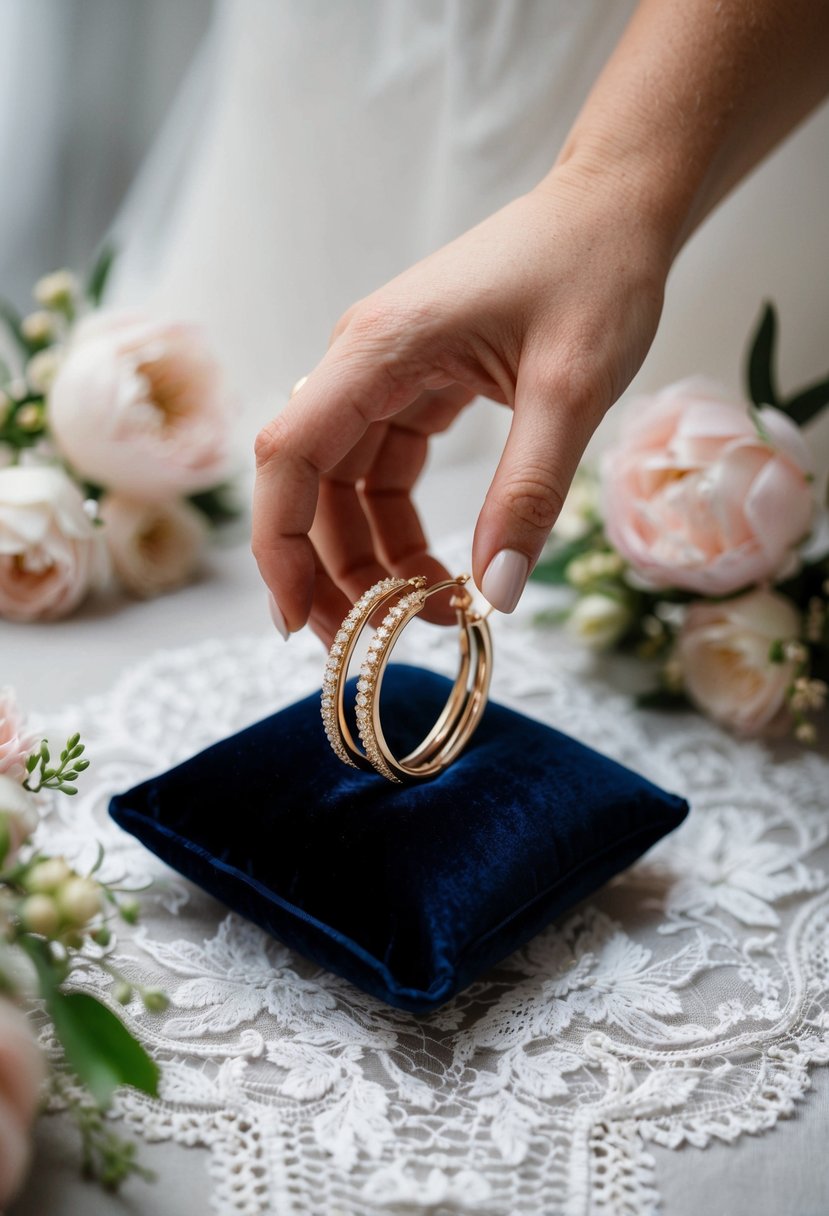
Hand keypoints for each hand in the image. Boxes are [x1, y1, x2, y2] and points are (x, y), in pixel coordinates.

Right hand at [253, 166, 668, 644]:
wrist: (614, 206)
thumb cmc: (594, 272)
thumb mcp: (572, 389)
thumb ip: (528, 493)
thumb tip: (492, 595)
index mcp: (377, 351)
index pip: (288, 456)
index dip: (277, 545)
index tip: (295, 621)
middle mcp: (363, 362)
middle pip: (311, 486)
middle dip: (333, 571)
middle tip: (376, 643)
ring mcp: (385, 374)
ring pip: (347, 488)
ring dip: (374, 557)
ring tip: (432, 613)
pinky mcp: (414, 384)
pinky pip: (386, 471)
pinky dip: (404, 527)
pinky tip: (443, 567)